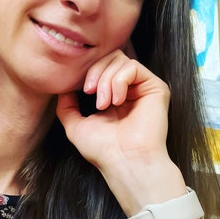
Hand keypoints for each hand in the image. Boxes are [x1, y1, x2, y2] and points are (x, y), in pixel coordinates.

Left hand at [56, 49, 180, 212]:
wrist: (124, 160)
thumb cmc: (102, 149)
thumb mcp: (75, 125)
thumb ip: (67, 105)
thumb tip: (63, 87)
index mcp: (112, 96)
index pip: (100, 67)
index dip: (87, 72)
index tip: (80, 89)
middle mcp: (129, 90)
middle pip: (109, 57)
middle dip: (94, 72)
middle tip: (90, 92)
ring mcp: (143, 88)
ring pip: (120, 59)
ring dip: (105, 80)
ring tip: (104, 104)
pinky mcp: (156, 87)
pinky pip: (132, 67)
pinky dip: (118, 81)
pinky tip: (116, 101)